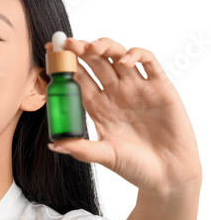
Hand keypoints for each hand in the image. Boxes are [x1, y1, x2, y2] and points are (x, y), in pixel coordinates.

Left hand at [45, 37, 200, 196]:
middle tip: (68, 44)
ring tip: (92, 48)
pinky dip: (136, 55)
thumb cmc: (135, 167)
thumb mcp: (104, 156)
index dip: (65, 66)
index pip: (78, 79)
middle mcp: (115, 94)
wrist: (168, 175)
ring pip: (117, 57)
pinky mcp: (159, 87)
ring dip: (105, 47)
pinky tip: (124, 61)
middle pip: (95, 63)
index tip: (51, 53)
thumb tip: (54, 144)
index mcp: (98, 107)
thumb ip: (81, 149)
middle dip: (81, 50)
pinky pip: (148, 62)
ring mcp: (136, 88)